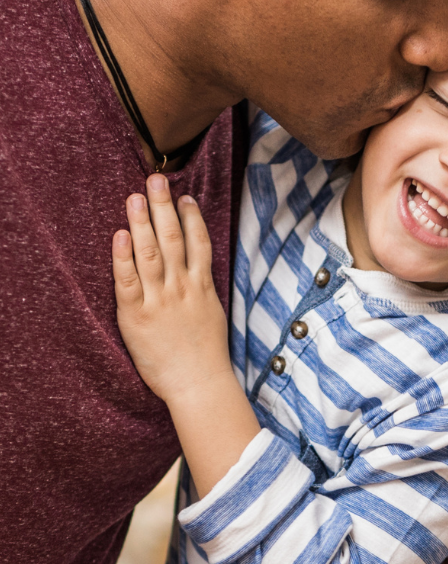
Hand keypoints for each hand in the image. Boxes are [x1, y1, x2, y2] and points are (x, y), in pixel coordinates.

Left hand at [112, 174, 231, 403]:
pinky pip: (128, 281)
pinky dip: (123, 257)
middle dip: (164, 207)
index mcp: (202, 287)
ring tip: (135, 197)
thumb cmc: (206, 354)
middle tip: (156, 180)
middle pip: (174, 238)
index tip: (185, 197)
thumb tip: (197, 270)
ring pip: (151, 253)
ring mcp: (160, 300)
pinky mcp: (137, 316)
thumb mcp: (212, 314)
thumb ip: (202, 289)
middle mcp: (182, 288)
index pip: (198, 243)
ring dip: (142, 222)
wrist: (198, 383)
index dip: (192, 217)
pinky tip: (119, 236)